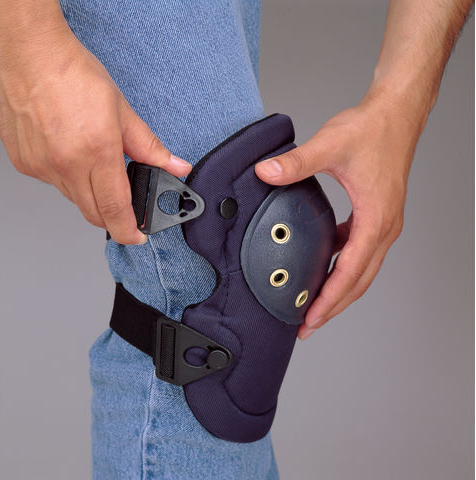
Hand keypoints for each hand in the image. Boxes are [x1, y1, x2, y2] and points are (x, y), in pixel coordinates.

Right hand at [0, 20, 190, 243]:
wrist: (32, 55)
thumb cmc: (75, 76)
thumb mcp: (123, 112)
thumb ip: (151, 148)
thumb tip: (176, 167)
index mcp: (96, 152)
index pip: (116, 210)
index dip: (129, 230)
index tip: (137, 236)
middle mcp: (66, 164)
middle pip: (94, 214)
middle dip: (113, 218)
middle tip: (125, 207)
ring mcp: (41, 166)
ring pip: (74, 199)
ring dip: (91, 195)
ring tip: (95, 164)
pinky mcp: (25, 163)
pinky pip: (53, 184)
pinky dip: (68, 179)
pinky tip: (72, 155)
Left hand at [256, 92, 424, 338]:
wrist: (397, 113)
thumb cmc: (373, 129)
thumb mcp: (330, 144)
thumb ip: (296, 162)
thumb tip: (265, 173)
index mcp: (375, 219)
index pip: (350, 273)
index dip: (329, 300)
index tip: (310, 319)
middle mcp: (384, 227)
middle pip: (359, 281)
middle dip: (333, 306)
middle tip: (307, 325)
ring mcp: (383, 222)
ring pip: (362, 270)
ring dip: (339, 290)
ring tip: (315, 304)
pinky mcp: (377, 214)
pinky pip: (360, 250)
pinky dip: (343, 264)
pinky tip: (325, 262)